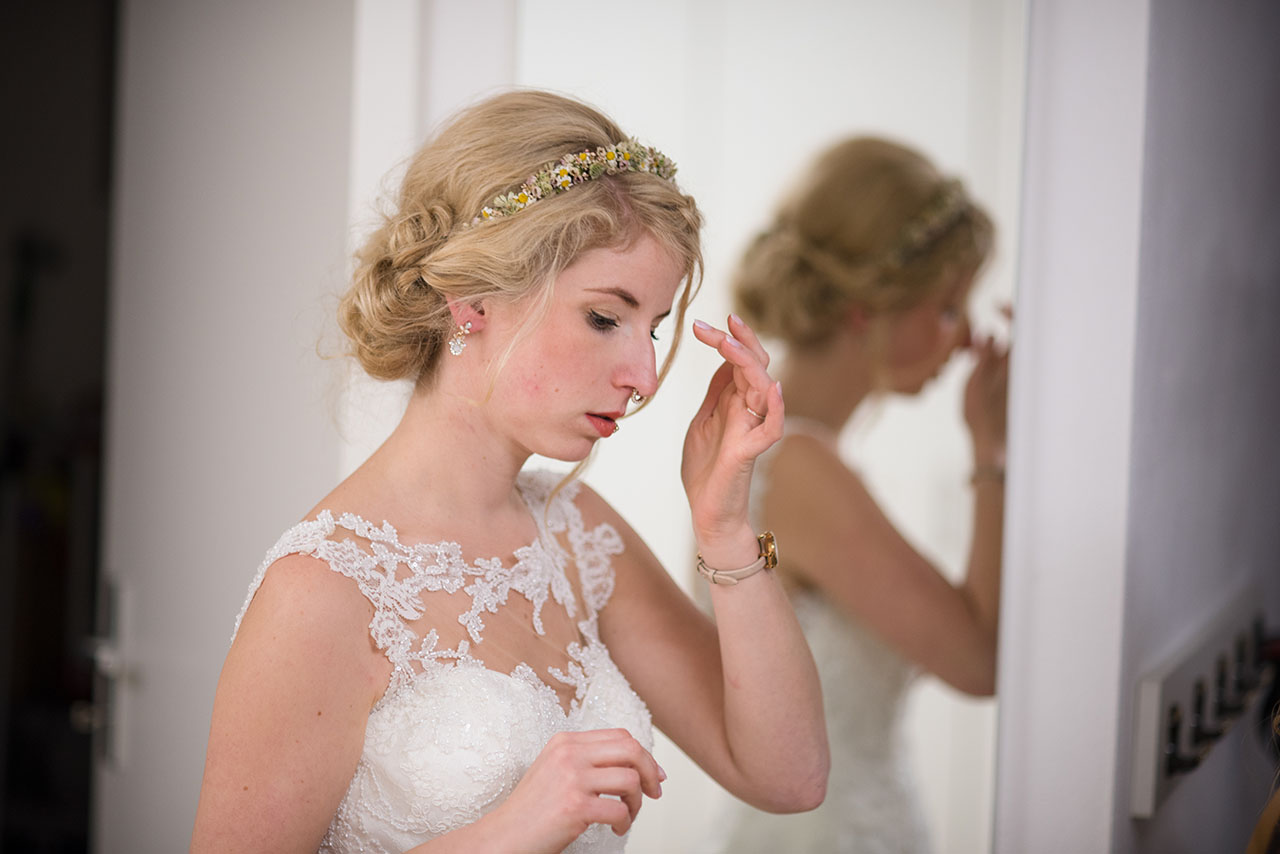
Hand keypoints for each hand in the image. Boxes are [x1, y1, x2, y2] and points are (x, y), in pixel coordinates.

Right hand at [489, 729, 663, 851]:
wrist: (503, 836)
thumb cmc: (531, 811)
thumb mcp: (555, 770)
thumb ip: (587, 761)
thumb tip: (635, 765)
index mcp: (566, 742)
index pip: (620, 736)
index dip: (643, 755)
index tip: (653, 774)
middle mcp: (569, 754)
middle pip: (631, 749)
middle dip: (650, 771)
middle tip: (655, 791)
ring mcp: (572, 779)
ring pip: (630, 780)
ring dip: (637, 802)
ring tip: (626, 815)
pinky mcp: (576, 806)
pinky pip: (620, 810)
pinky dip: (625, 822)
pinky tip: (616, 828)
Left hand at [681, 315, 783, 543]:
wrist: (707, 512)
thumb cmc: (706, 468)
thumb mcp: (703, 419)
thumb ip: (716, 392)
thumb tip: (723, 359)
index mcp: (734, 401)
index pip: (738, 361)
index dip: (727, 339)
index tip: (702, 324)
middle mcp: (747, 410)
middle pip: (754, 366)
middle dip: (739, 341)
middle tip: (721, 322)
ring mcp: (751, 429)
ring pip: (763, 387)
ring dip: (748, 363)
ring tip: (730, 343)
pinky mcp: (750, 452)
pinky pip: (772, 428)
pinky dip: (776, 409)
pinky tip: (773, 389)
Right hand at [963, 305, 1010, 460]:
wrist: (994, 450)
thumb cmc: (982, 421)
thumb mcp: (973, 386)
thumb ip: (983, 358)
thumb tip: (989, 336)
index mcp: (1016, 367)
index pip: (1022, 329)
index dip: (1012, 313)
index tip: (997, 306)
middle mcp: (1025, 373)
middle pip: (1021, 340)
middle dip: (1002, 331)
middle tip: (984, 334)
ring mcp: (1026, 383)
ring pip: (1016, 356)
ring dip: (999, 350)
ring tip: (978, 359)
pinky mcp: (1024, 392)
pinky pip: (1016, 369)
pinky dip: (1002, 363)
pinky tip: (988, 373)